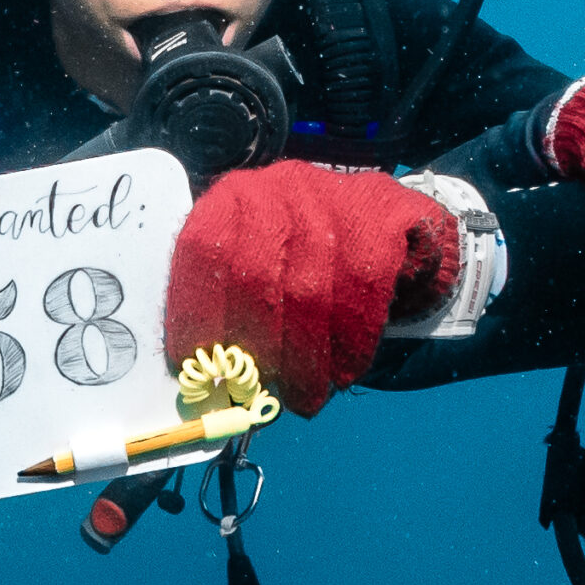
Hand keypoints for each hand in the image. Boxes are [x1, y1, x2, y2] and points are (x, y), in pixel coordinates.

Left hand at [164, 160, 459, 417]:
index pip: (203, 246)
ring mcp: (333, 195)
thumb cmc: (310, 258)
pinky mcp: (383, 213)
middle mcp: (280, 186)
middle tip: (261, 392)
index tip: (197, 362)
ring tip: (304, 398)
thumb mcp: (265, 266)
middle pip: (255, 273)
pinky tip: (344, 372)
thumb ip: (233, 310)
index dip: (196, 309)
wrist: (388, 221)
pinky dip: (350, 341)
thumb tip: (206, 375)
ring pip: (309, 288)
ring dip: (304, 358)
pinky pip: (362, 289)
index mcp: (236, 196)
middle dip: (256, 345)